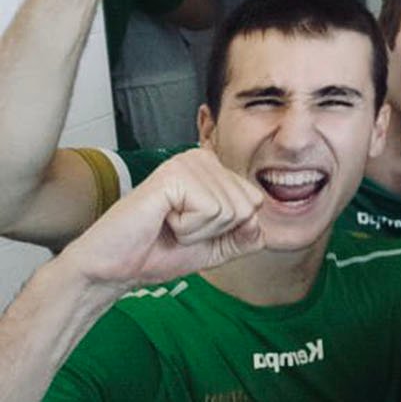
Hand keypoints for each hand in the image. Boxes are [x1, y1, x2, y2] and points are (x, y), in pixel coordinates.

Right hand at [61, 148, 263, 292]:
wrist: (114, 268)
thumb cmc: (157, 252)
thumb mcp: (216, 247)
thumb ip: (246, 237)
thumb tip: (259, 221)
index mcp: (214, 170)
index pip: (255, 204)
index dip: (227, 230)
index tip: (193, 231)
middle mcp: (203, 159)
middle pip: (248, 206)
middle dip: (215, 231)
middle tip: (177, 229)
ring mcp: (188, 163)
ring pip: (231, 210)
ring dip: (199, 231)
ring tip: (168, 224)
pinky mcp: (174, 175)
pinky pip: (212, 211)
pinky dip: (188, 228)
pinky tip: (162, 220)